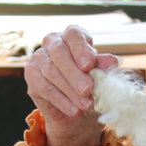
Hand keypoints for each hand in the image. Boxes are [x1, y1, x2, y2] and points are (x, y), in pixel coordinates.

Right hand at [25, 26, 118, 145]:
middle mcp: (52, 42)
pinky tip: (74, 110)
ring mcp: (38, 58)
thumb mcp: (99, 75)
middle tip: (88, 89)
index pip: (73, 35)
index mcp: (71, 36)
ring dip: (70, 91)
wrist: (76, 108)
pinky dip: (62, 101)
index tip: (89, 65)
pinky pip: (44, 88)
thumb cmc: (89, 85)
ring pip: (51, 72)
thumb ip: (102, 66)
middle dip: (74, 73)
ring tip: (86, 105)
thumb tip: (113, 61)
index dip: (81, 49)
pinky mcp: (31, 76)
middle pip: (59, 52)